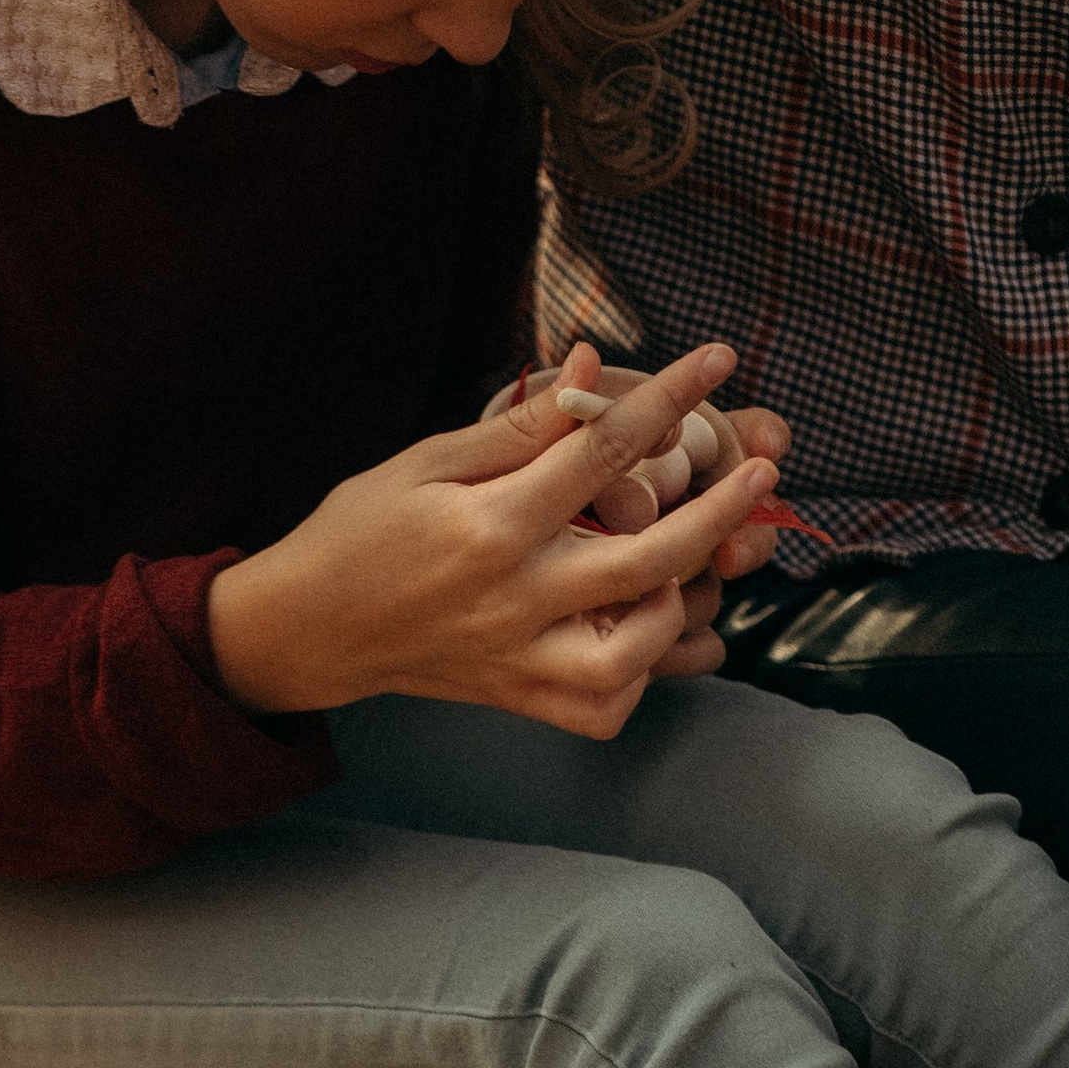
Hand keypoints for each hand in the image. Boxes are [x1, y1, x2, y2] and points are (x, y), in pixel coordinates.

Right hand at [209, 344, 778, 737]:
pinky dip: (641, 675)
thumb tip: (592, 368)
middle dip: (719, 510)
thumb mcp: (429, 461)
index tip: (718, 359)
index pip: (605, 450)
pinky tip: (645, 632)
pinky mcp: (517, 697)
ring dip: (680, 607)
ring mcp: (518, 658)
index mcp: (492, 526)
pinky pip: (603, 708)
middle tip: (760, 472)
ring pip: (636, 652)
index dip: (672, 396)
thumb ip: (520, 426)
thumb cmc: (361, 532)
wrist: (308, 631)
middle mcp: (514, 599)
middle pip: (651, 557)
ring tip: (690, 568)